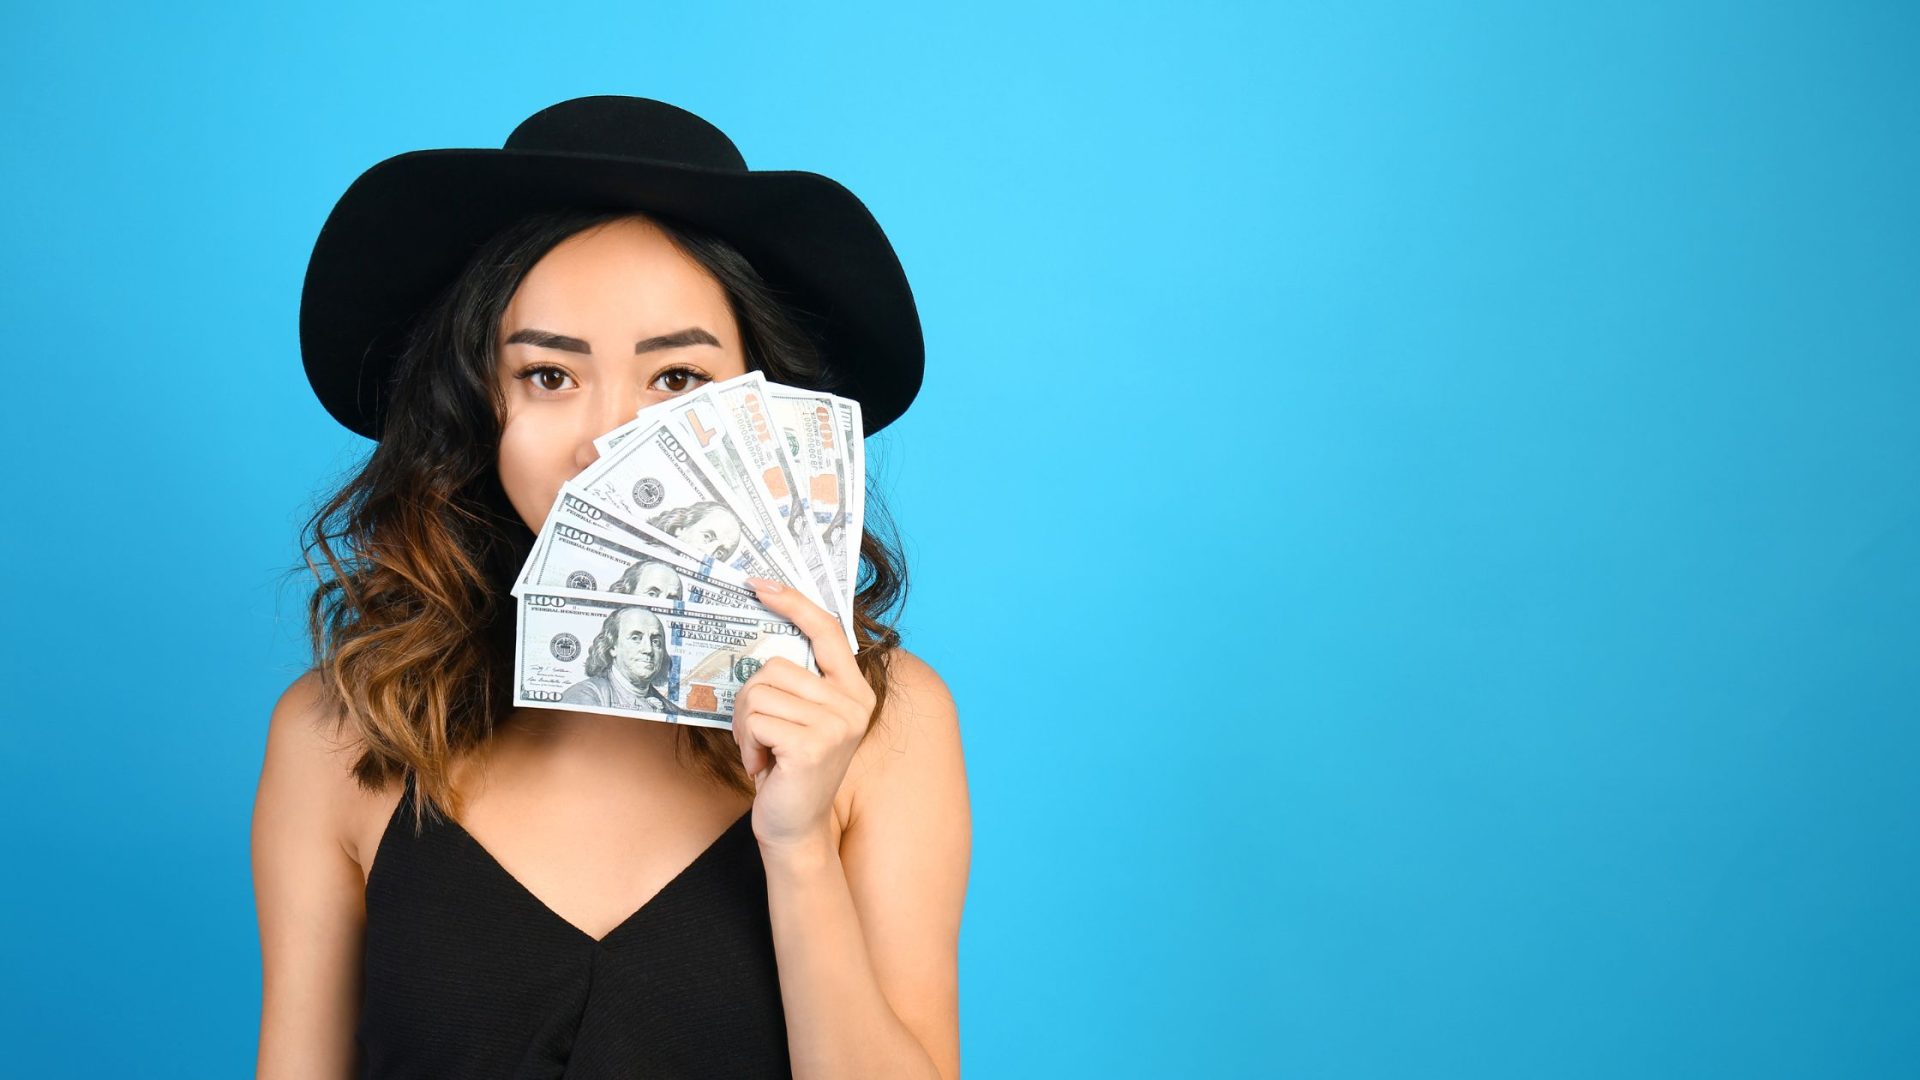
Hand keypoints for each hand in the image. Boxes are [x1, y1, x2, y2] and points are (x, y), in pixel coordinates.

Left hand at [733, 578, 874, 852]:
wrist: (795, 827)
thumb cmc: (791, 769)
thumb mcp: (802, 717)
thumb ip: (799, 681)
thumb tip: (767, 638)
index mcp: (855, 690)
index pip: (827, 630)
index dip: (793, 601)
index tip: (760, 583)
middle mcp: (853, 703)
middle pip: (774, 666)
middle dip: (751, 702)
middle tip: (761, 736)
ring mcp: (837, 724)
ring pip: (759, 692)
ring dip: (747, 727)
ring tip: (764, 753)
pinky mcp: (814, 745)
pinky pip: (757, 721)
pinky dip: (748, 745)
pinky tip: (764, 768)